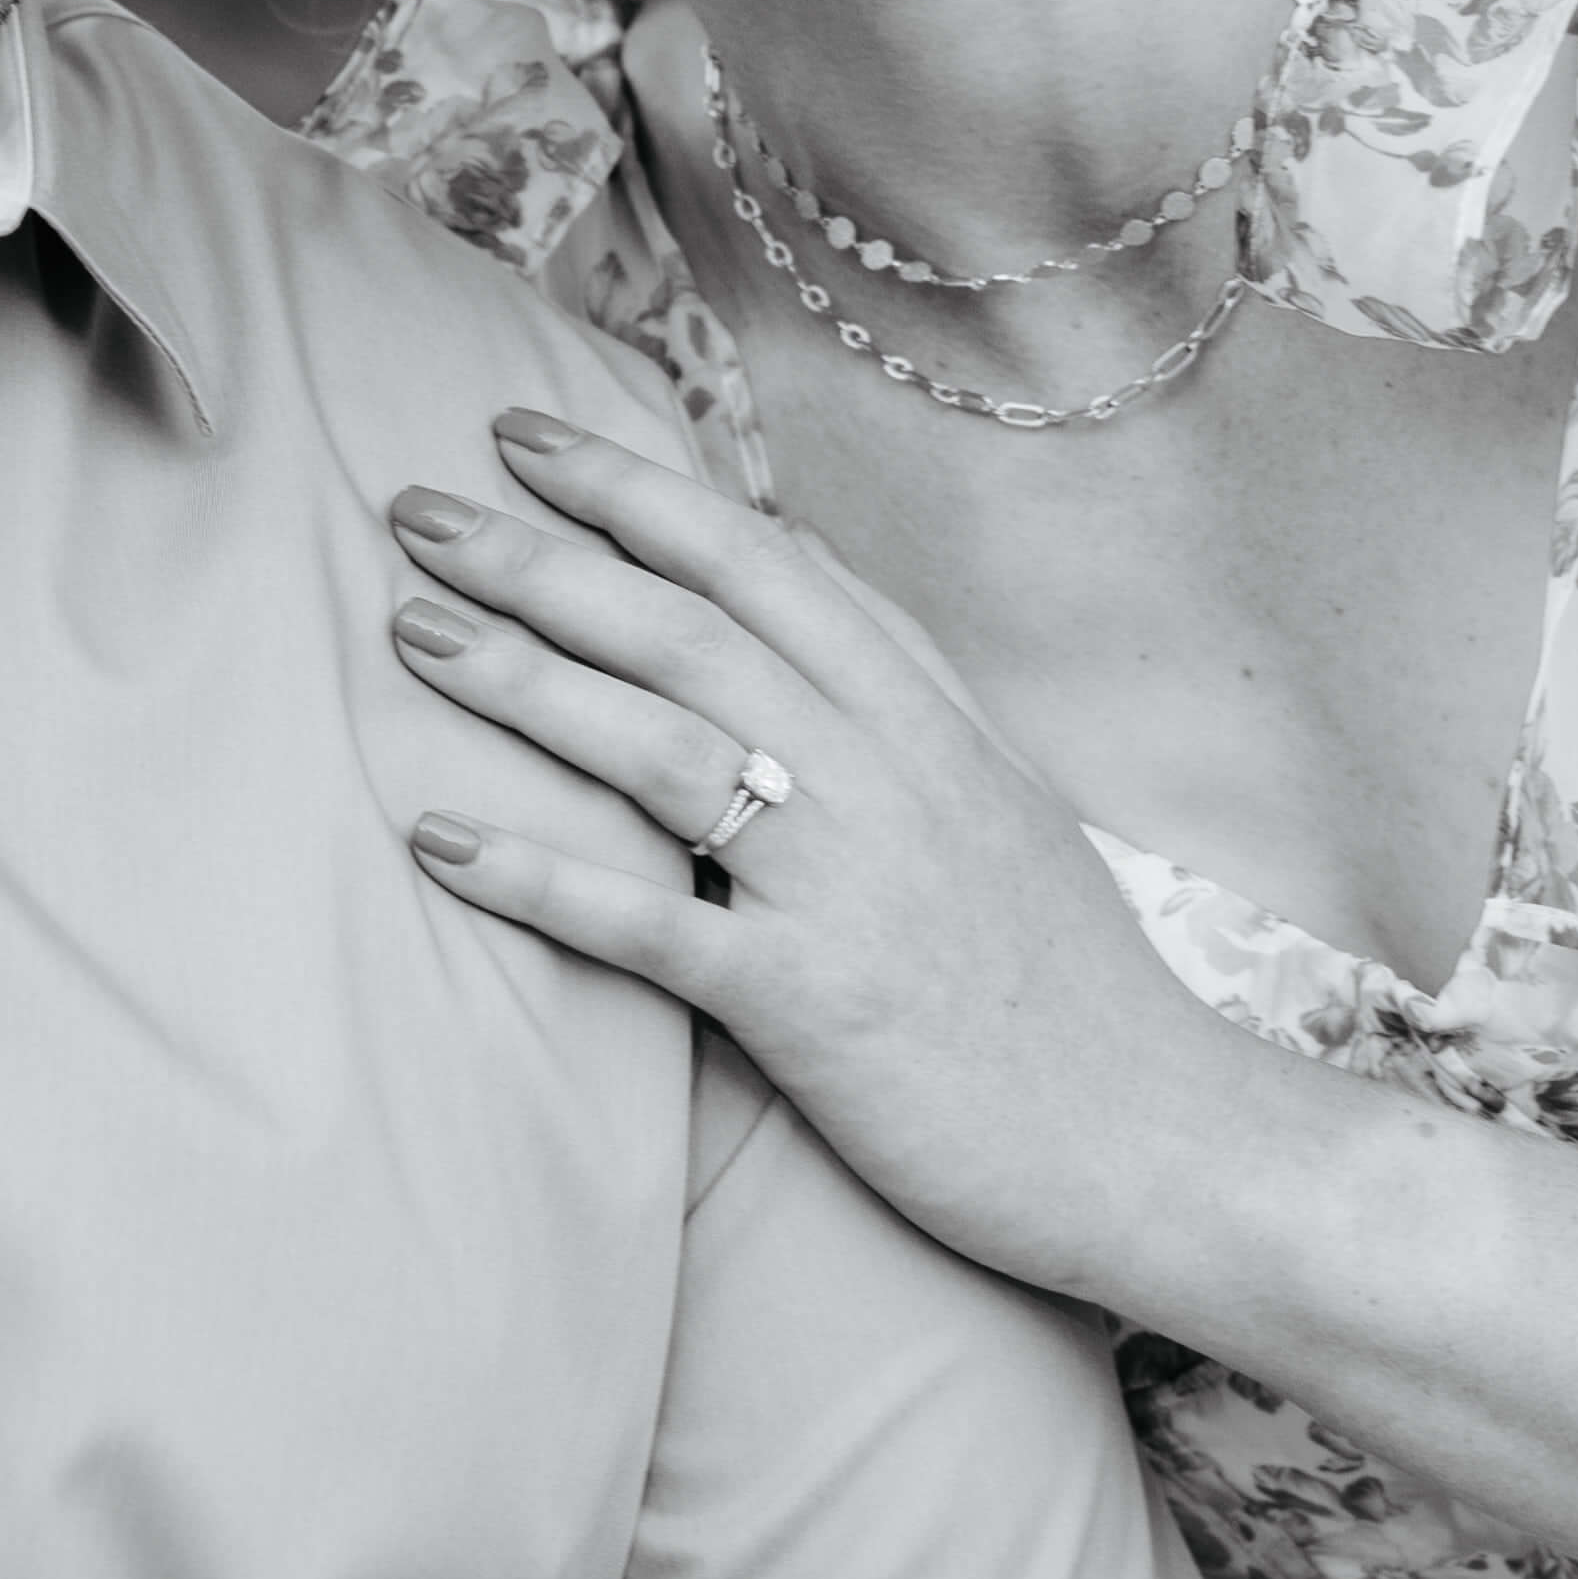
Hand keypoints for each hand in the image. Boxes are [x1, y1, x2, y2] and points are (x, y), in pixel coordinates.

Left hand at [385, 407, 1362, 1334]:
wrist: (1169, 1145)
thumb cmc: (1072, 992)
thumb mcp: (1004, 802)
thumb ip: (904, 692)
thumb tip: (809, 577)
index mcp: (926, 720)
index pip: (761, 565)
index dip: (636, 489)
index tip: (525, 432)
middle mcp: (885, 776)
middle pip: (687, 628)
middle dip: (542, 554)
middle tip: (414, 504)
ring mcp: (846, 885)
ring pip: (659, 744)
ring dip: (522, 677)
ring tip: (408, 629)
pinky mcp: (811, 1003)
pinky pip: (649, 923)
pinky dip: (538, 874)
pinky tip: (437, 839)